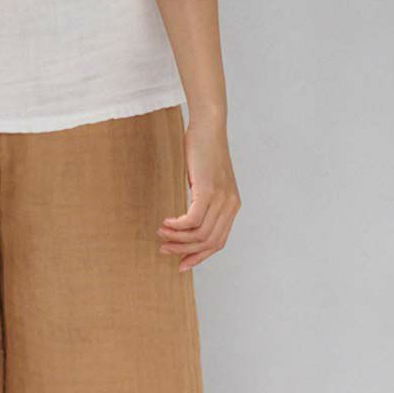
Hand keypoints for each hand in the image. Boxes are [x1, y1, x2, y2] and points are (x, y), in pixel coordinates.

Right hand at [158, 117, 240, 271]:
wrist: (208, 128)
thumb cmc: (203, 151)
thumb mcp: (206, 182)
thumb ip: (203, 201)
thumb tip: (187, 222)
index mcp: (232, 206)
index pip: (218, 242)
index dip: (199, 256)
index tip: (182, 264)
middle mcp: (230, 205)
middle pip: (209, 242)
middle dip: (185, 251)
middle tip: (165, 250)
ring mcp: (221, 199)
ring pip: (200, 234)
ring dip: (178, 238)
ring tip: (161, 233)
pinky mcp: (208, 191)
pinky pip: (192, 220)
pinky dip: (177, 226)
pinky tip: (166, 222)